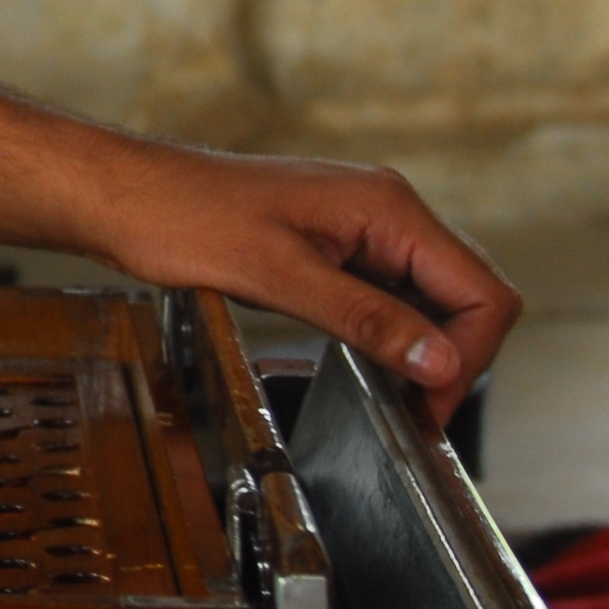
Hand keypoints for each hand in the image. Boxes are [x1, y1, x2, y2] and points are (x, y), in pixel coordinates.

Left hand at [78, 143, 521, 426]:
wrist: (126, 196)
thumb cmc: (183, 219)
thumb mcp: (279, 278)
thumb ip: (366, 318)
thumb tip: (440, 361)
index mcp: (387, 208)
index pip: (483, 290)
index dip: (470, 356)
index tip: (429, 405)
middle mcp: (387, 209)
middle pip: (467, 294)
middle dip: (453, 357)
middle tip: (414, 413)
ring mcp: (363, 224)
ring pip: (432, 296)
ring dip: (422, 347)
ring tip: (392, 394)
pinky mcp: (337, 242)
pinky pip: (391, 291)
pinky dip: (390, 330)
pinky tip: (365, 358)